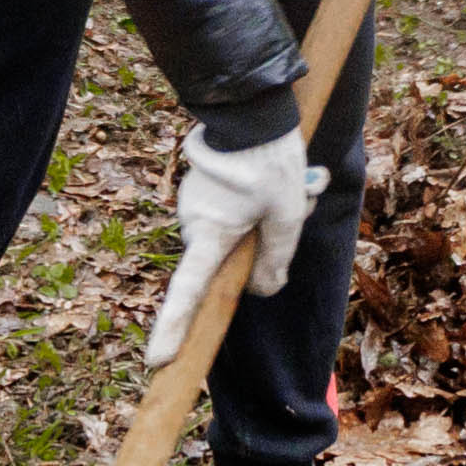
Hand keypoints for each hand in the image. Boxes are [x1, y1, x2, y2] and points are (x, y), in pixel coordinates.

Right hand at [150, 124, 328, 363]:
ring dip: (275, 209)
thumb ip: (277, 260)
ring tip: (306, 176)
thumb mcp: (288, 215)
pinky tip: (290, 166)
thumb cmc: (269, 161)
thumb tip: (265, 289)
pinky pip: (237, 203)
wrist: (251, 103)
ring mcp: (197, 201)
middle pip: (235, 252)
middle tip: (308, 198)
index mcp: (209, 235)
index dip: (174, 329)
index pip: (188, 292)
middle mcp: (194, 221)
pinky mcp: (205, 183)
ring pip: (242, 224)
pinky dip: (265, 193)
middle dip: (273, 235)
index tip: (157, 362)